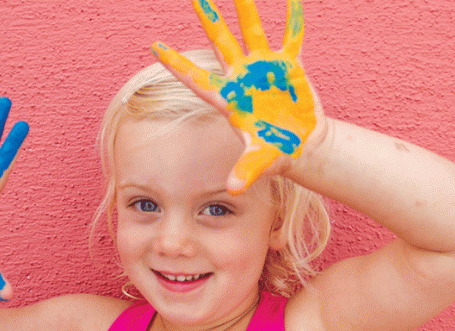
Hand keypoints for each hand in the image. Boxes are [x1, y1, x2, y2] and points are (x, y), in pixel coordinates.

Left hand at [151, 0, 325, 193]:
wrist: (301, 145)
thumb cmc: (275, 154)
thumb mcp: (259, 162)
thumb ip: (245, 171)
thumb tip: (232, 188)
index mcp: (230, 99)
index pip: (197, 79)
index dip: (177, 64)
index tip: (154, 46)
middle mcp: (242, 79)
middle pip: (221, 43)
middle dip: (210, 19)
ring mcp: (264, 69)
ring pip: (252, 32)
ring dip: (247, 9)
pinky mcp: (289, 67)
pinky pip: (291, 39)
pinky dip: (293, 22)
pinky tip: (292, 2)